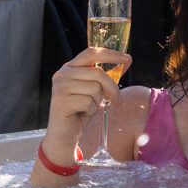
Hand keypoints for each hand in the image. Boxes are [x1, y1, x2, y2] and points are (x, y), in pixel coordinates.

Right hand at [39, 46, 132, 162]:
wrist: (64, 134)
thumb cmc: (80, 111)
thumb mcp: (93, 90)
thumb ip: (104, 77)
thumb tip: (126, 61)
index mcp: (69, 68)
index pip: (91, 53)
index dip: (111, 54)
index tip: (128, 59)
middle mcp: (62, 74)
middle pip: (98, 73)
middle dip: (112, 88)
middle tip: (117, 100)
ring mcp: (60, 87)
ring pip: (95, 88)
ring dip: (97, 101)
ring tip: (89, 108)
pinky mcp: (61, 101)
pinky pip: (88, 102)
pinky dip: (91, 110)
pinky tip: (82, 114)